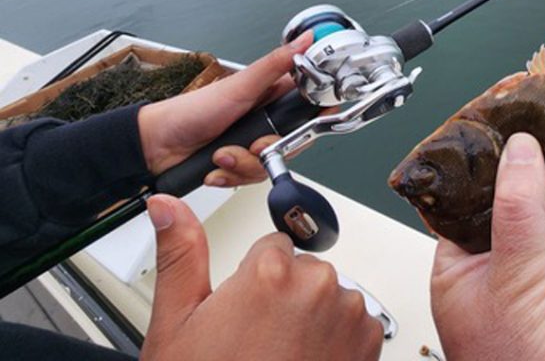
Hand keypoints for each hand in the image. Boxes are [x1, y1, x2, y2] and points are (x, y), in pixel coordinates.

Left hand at [137, 32, 312, 185]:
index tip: (309, 122)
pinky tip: (215, 166)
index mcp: (271, 95)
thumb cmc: (191, 111)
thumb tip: (306, 40)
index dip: (315, 115)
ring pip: (272, 164)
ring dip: (243, 164)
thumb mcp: (239, 86)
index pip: (308, 105)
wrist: (156, 146)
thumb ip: (277, 64)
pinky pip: (251, 178)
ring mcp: (252, 144)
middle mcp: (265, 120)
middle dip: (270, 149)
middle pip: (294, 142)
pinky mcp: (240, 164)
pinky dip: (231, 175)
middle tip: (252, 144)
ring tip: (222, 154)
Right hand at [140, 194, 382, 360]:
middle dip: (283, 299)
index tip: (243, 313)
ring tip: (280, 359)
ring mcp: (348, 314)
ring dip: (310, 320)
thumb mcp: (177, 325)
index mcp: (270, 272)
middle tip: (256, 343)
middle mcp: (317, 285)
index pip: (271, 247)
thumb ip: (180, 254)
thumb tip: (167, 206)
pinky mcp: (369, 342)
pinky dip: (334, 341)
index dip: (253, 282)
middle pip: (301, 271)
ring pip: (327, 297)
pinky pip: (353, 324)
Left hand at [430, 133, 544, 360]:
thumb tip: (519, 150)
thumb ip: (517, 210)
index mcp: (463, 268)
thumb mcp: (515, 276)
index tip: (508, 120)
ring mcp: (544, 281)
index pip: (467, 198)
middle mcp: (501, 272)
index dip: (488, 161)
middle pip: (516, 205)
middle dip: (538, 174)